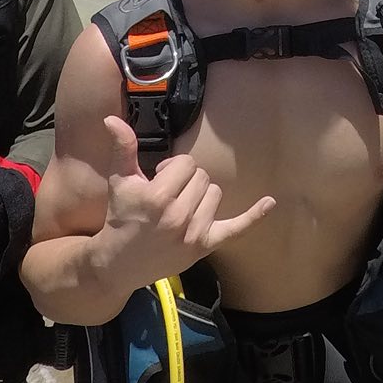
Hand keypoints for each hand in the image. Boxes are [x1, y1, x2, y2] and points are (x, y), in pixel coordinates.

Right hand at [94, 116, 274, 290]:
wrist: (118, 263)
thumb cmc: (120, 217)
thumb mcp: (119, 181)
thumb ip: (123, 148)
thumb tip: (113, 119)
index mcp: (158, 197)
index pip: (185, 164)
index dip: (173, 168)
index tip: (159, 180)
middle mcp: (178, 215)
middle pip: (201, 177)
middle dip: (186, 181)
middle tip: (167, 195)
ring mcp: (193, 233)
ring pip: (214, 194)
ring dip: (200, 196)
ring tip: (180, 207)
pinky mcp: (204, 247)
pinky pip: (236, 229)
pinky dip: (254, 217)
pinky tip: (269, 203)